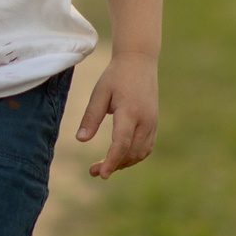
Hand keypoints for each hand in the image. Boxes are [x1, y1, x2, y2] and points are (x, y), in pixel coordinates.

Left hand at [78, 52, 157, 177]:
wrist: (139, 61)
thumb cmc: (115, 76)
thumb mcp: (99, 93)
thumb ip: (90, 117)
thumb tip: (81, 140)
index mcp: (130, 112)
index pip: (121, 144)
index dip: (111, 161)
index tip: (101, 174)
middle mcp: (145, 120)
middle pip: (131, 152)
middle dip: (113, 165)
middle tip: (93, 171)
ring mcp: (152, 123)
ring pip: (141, 153)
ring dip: (124, 163)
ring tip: (104, 166)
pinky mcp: (154, 123)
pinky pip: (146, 147)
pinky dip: (134, 156)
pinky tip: (119, 158)